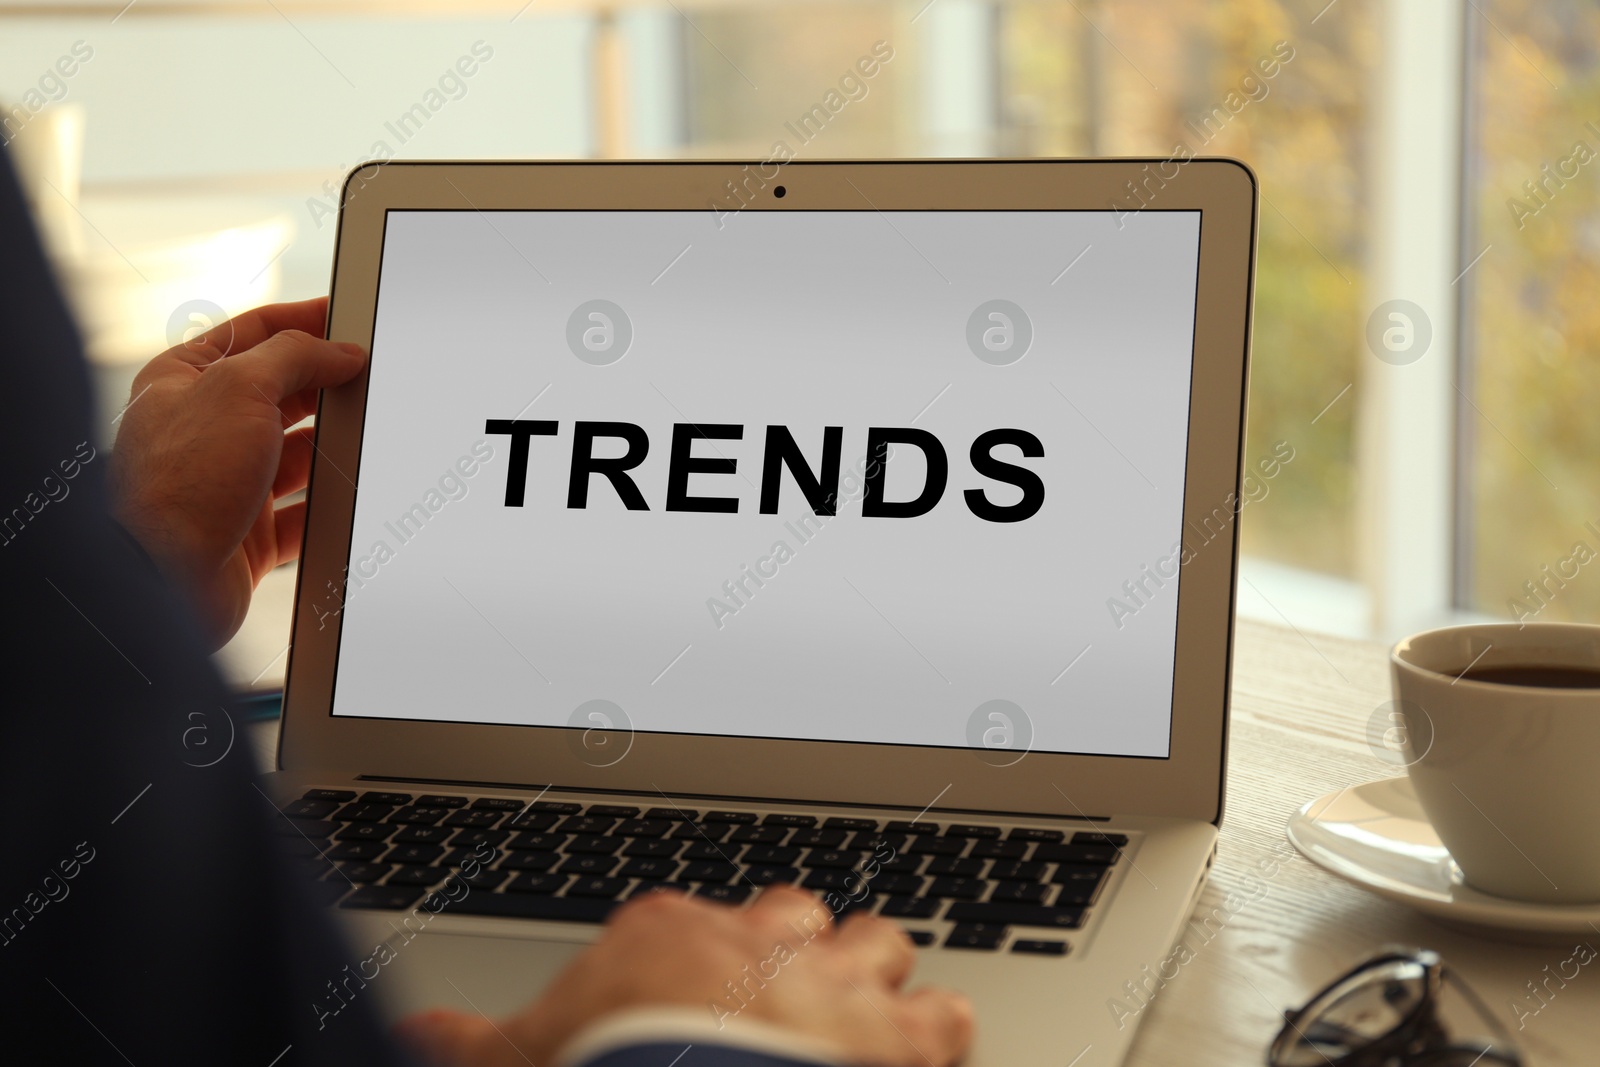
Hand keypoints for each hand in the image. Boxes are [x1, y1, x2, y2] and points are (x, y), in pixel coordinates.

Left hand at [111, 297, 366, 647]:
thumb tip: (338, 350)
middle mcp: (203, 428)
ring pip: (298, 454)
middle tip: (368, 378)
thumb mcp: (239, 388)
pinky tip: (350, 496)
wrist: (163, 580)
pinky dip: (329, 506)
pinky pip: (304, 512)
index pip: (254, 333)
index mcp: (183, 379)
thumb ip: (294, 358)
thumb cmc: (177, 483)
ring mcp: (227, 482)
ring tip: (364, 439)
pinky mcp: (250, 533)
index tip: (348, 318)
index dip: (304, 320)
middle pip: (283, 393)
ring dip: (331, 448)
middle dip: (325, 387)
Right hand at [395, 887, 973, 1066]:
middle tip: (792, 984)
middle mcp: (761, 946)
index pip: (697, 920)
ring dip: (877, 977)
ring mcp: (835, 988)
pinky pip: (945, 1017)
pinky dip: (938, 1033)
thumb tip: (415, 1035)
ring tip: (871, 1008)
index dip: (706, 951)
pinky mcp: (898, 1044)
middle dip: (801, 949)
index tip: (697, 978)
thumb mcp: (516, 1059)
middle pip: (798, 919)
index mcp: (672, 940)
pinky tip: (927, 1048)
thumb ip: (469, 1043)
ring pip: (880, 946)